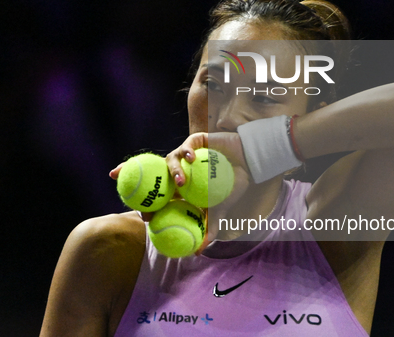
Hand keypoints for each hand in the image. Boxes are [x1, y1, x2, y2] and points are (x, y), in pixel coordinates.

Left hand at [110, 131, 252, 253]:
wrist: (248, 164)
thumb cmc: (233, 186)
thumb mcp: (219, 210)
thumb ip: (208, 228)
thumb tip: (197, 252)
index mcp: (181, 186)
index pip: (160, 195)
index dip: (148, 205)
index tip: (145, 218)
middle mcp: (180, 169)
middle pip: (156, 175)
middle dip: (146, 185)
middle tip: (152, 199)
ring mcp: (186, 155)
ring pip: (171, 161)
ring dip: (174, 171)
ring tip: (182, 182)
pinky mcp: (195, 141)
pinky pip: (186, 145)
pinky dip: (187, 151)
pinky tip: (191, 158)